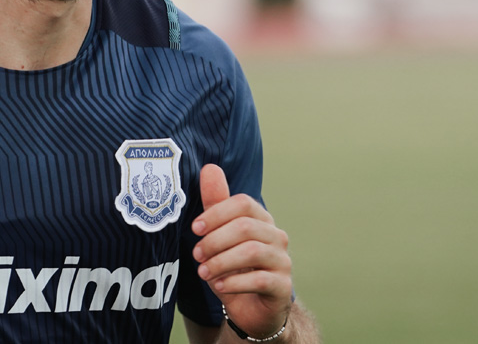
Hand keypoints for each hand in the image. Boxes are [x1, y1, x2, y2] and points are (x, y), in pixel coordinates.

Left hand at [192, 164, 292, 338]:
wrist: (253, 309)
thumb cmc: (235, 269)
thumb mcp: (220, 236)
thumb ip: (216, 205)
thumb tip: (210, 167)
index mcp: (262, 220)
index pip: (243, 203)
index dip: (216, 213)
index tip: (195, 228)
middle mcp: (276, 237)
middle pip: (245, 227)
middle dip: (215, 240)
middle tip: (196, 255)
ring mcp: (282, 261)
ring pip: (252, 251)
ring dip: (221, 261)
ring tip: (203, 272)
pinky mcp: (282, 286)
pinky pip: (259, 280)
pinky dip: (234, 282)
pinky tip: (219, 286)